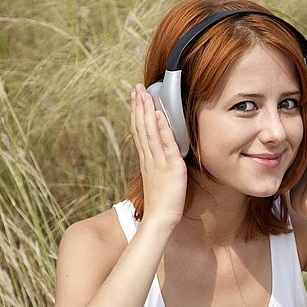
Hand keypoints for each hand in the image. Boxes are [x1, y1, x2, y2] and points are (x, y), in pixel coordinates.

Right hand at [130, 83, 186, 227]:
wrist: (159, 219)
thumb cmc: (160, 202)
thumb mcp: (157, 178)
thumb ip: (156, 165)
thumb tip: (157, 156)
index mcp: (146, 159)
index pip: (139, 131)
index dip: (136, 113)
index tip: (135, 97)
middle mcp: (149, 157)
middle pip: (141, 127)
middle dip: (139, 105)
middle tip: (137, 87)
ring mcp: (158, 161)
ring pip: (150, 131)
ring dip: (147, 111)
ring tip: (145, 93)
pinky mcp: (171, 167)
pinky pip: (166, 144)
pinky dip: (162, 128)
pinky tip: (159, 114)